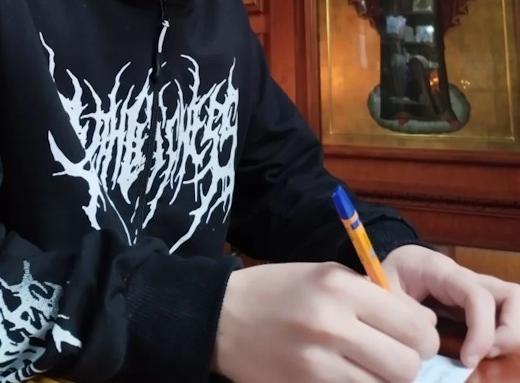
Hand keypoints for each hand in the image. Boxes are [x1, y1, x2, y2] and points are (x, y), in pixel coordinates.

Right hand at [214, 261, 439, 382]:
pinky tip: (349, 375)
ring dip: (385, 381)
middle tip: (396, 357)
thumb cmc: (278, 289)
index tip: (417, 338)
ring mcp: (317, 365)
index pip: (412, 326)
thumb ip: (372, 296)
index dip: (424, 337)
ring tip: (369, 366)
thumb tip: (424, 324)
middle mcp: (331, 325)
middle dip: (409, 364)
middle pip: (406, 365)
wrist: (222, 316)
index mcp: (338, 287)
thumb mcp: (323, 274)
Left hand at [383, 245, 519, 367]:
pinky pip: (505, 317)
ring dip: (510, 335)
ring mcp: (479, 291)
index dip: (482, 331)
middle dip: (508, 334)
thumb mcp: (385, 286)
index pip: (478, 296)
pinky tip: (480, 352)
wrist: (398, 263)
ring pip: (514, 305)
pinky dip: (502, 337)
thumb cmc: (394, 273)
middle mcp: (469, 278)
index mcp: (443, 270)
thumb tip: (431, 326)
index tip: (468, 360)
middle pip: (511, 296)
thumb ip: (403, 307)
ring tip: (484, 354)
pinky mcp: (481, 306)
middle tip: (481, 357)